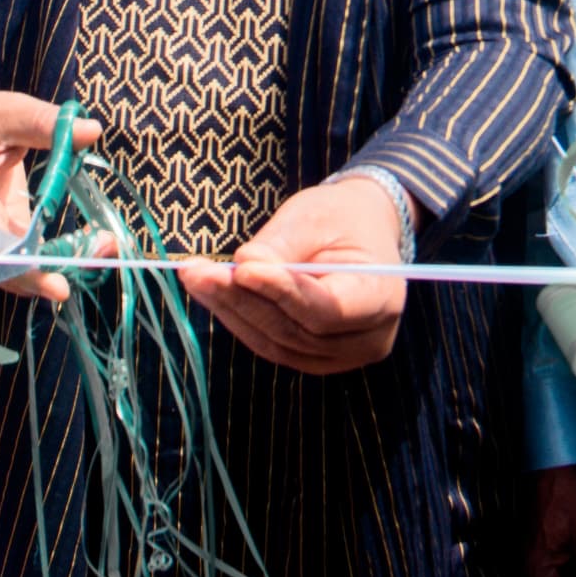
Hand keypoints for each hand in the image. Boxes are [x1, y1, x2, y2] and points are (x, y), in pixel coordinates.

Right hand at [0, 88, 99, 301]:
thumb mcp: (7, 112)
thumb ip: (46, 123)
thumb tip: (92, 130)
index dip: (28, 271)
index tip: (60, 284)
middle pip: (5, 270)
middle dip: (53, 270)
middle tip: (104, 250)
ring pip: (11, 275)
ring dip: (54, 268)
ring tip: (101, 248)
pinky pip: (15, 264)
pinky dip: (47, 260)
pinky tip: (83, 247)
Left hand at [178, 175, 413, 373]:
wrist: (360, 233)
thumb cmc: (340, 219)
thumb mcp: (314, 217)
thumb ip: (281, 246)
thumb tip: (243, 266)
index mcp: (381, 298)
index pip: (327, 308)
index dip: (283, 292)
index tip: (242, 269)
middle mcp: (366, 340)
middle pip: (295, 329)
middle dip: (242, 298)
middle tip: (197, 271)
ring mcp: (338, 357)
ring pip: (275, 341)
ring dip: (230, 309)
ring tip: (194, 276)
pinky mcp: (310, 359)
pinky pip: (269, 343)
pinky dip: (237, 317)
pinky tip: (209, 292)